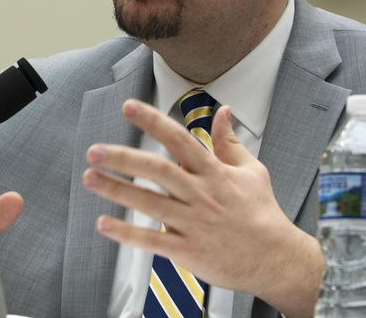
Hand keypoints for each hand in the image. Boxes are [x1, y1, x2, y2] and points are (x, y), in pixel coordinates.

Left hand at [81, 99, 322, 317]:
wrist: (276, 258)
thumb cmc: (263, 213)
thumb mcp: (251, 170)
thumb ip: (229, 141)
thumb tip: (221, 111)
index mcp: (213, 172)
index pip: (178, 139)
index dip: (152, 121)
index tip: (129, 107)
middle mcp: (201, 194)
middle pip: (157, 170)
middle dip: (123, 158)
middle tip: (95, 150)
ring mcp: (194, 223)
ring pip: (149, 203)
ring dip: (116, 190)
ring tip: (89, 179)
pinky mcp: (189, 251)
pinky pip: (152, 241)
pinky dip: (127, 233)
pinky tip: (104, 224)